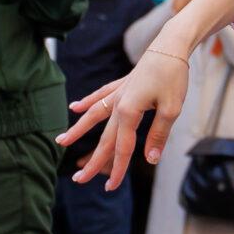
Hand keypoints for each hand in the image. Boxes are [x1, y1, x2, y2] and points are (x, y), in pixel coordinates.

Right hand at [59, 51, 192, 190]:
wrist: (171, 45)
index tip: (111, 188)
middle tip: (78, 180)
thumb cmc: (173, 76)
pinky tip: (74, 108)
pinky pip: (100, 96)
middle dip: (93, 161)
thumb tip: (150, 159)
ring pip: (94, 116)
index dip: (118, 169)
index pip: (122, 147)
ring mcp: (117, 93)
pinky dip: (87, 102)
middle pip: (104, 138)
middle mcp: (118, 103)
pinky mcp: (121, 84)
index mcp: (129, 111)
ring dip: (78, 131)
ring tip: (60, 142)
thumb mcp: (172, 109)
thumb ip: (158, 135)